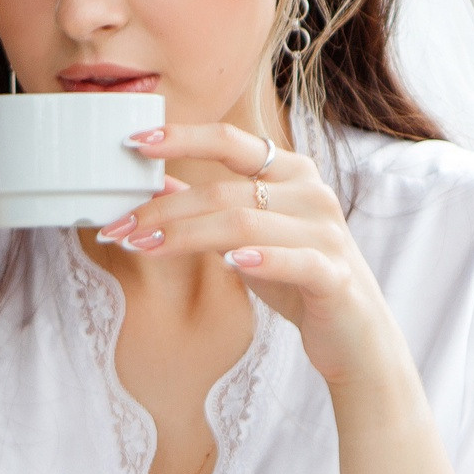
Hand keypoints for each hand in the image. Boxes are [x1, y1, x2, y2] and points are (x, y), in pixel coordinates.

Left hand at [101, 124, 409, 387]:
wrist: (356, 335)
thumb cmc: (299, 281)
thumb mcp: (250, 238)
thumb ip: (211, 207)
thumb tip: (156, 185)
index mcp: (292, 172)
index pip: (230, 141)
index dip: (181, 138)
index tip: (134, 144)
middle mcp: (311, 193)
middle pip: (224, 192)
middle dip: (163, 211)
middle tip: (118, 229)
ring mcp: (326, 232)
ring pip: (245, 223)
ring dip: (186, 236)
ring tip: (143, 248)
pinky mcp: (334, 275)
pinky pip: (295, 260)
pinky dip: (261, 260)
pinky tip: (230, 264)